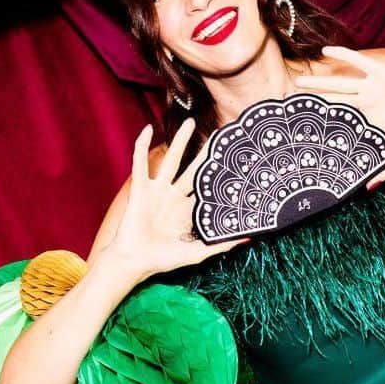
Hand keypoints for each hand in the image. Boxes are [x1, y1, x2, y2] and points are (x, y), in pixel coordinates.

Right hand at [107, 117, 247, 277]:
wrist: (135, 261)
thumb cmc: (163, 259)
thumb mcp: (197, 252)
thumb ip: (221, 244)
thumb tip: (249, 237)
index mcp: (187, 210)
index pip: (207, 189)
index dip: (220, 176)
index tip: (237, 161)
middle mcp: (174, 196)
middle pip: (194, 169)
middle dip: (206, 153)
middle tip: (221, 135)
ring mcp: (157, 190)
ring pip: (171, 160)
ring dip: (180, 140)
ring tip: (191, 122)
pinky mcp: (140, 188)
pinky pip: (140, 162)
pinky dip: (141, 145)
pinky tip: (148, 129)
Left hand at [292, 46, 384, 186]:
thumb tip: (368, 191)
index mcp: (369, 119)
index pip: (342, 122)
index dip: (324, 125)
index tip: (303, 129)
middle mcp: (367, 101)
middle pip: (333, 102)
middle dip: (313, 103)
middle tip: (291, 104)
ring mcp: (372, 85)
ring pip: (340, 83)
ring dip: (320, 82)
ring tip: (300, 81)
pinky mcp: (382, 71)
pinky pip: (359, 61)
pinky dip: (343, 55)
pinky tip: (326, 51)